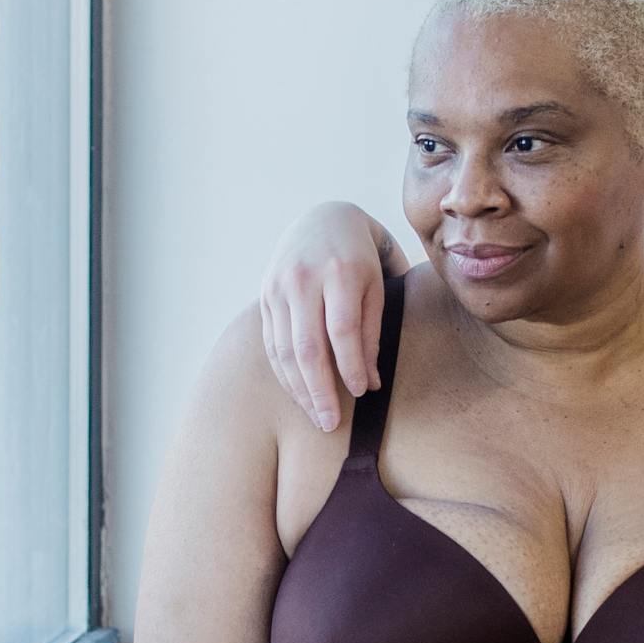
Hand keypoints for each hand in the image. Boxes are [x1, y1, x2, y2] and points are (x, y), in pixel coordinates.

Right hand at [257, 202, 400, 430]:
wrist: (323, 219)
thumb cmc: (361, 258)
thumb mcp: (378, 286)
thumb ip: (372, 333)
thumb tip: (368, 384)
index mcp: (340, 271)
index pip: (343, 330)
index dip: (350, 367)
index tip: (360, 394)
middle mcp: (304, 278)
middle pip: (307, 346)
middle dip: (319, 390)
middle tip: (329, 424)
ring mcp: (279, 287)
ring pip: (284, 349)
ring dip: (299, 389)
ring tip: (316, 416)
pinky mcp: (265, 296)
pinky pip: (271, 343)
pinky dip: (285, 373)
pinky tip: (298, 394)